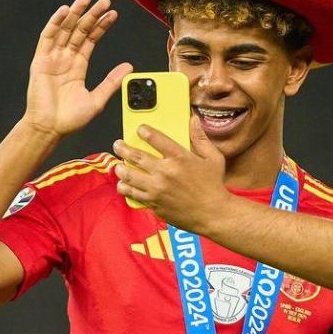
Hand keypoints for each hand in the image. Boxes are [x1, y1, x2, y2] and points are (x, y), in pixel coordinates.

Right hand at [23, 0, 132, 137]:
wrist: (51, 129)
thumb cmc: (71, 119)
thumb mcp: (98, 99)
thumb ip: (112, 81)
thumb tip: (129, 67)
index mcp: (78, 66)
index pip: (91, 40)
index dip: (101, 26)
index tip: (113, 13)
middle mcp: (65, 59)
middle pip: (79, 31)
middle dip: (91, 15)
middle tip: (104, 1)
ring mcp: (52, 58)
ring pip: (65, 30)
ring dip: (75, 13)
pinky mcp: (40, 61)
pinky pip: (47, 38)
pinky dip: (55, 23)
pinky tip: (65, 11)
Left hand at [113, 115, 227, 231]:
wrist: (213, 214)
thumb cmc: (214, 186)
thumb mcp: (214, 158)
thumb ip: (201, 138)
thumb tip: (194, 119)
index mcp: (180, 158)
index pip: (156, 138)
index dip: (144, 131)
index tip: (140, 129)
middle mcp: (165, 172)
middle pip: (136, 156)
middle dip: (123, 148)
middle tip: (118, 145)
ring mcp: (157, 189)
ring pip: (129, 176)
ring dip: (120, 168)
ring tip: (118, 165)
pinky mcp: (154, 203)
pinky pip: (133, 194)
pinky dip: (125, 188)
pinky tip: (124, 184)